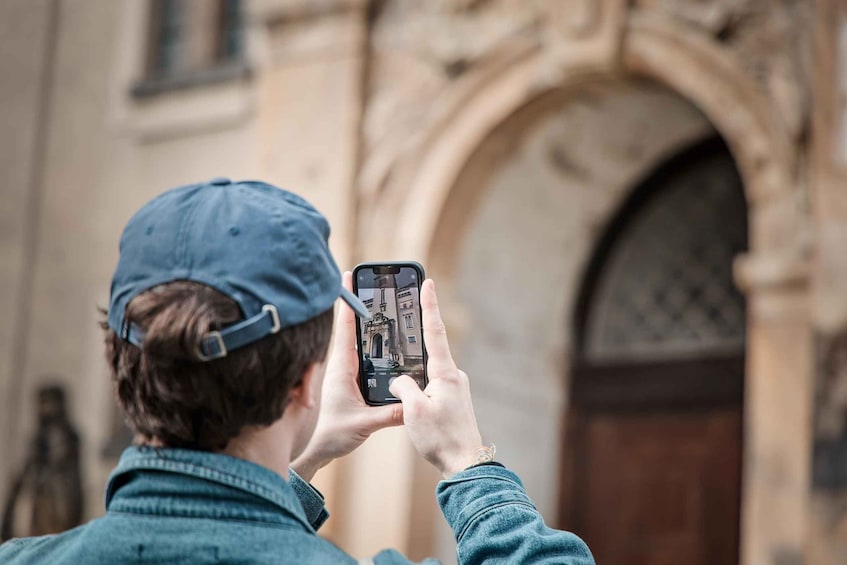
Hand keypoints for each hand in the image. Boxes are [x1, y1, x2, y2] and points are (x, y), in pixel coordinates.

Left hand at [290, 271, 402, 480]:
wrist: (322, 447)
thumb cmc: (335, 434)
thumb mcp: (364, 423)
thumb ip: (388, 414)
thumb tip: (411, 404)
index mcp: (343, 368)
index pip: (345, 327)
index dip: (348, 301)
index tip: (348, 276)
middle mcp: (342, 364)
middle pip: (349, 325)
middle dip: (356, 301)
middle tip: (366, 279)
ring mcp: (346, 370)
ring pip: (354, 337)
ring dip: (361, 317)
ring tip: (374, 297)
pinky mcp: (350, 378)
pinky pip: (358, 350)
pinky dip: (365, 336)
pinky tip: (378, 332)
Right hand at [389, 279, 482, 477]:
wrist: (464, 463)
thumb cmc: (440, 438)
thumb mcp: (413, 410)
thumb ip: (403, 386)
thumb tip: (399, 379)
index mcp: (445, 373)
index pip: (435, 331)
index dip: (429, 306)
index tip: (428, 283)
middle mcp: (453, 376)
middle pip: (430, 350)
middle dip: (415, 338)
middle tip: (406, 319)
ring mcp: (455, 388)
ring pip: (428, 371)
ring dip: (414, 371)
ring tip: (400, 377)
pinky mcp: (453, 400)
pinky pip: (431, 385)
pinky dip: (418, 386)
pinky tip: (408, 398)